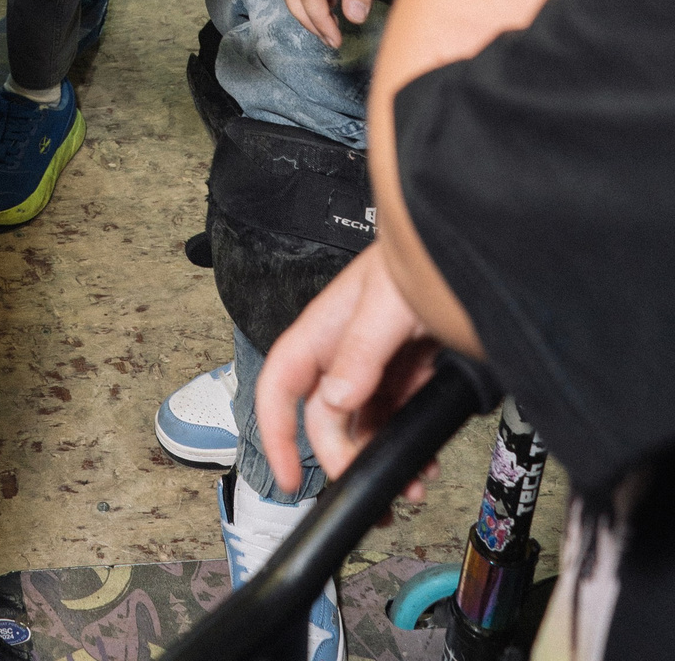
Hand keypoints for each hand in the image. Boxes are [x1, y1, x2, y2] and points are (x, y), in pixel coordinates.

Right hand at [258, 245, 445, 496]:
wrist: (464, 250)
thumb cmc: (422, 252)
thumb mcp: (391, 298)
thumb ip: (362, 347)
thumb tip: (335, 397)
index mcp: (326, 328)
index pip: (281, 382)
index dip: (275, 431)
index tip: (286, 476)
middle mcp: (345, 351)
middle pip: (326, 420)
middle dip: (345, 462)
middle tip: (374, 489)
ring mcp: (375, 366)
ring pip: (363, 428)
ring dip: (381, 462)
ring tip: (411, 486)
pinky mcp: (405, 375)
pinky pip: (396, 422)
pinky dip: (406, 450)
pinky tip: (423, 463)